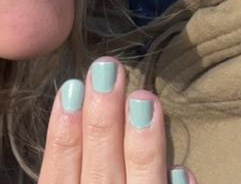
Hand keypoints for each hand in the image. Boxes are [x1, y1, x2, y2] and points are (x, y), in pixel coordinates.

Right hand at [38, 57, 194, 183]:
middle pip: (99, 174)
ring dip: (142, 146)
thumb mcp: (75, 181)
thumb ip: (70, 165)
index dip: (62, 135)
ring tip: (145, 99)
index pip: (57, 177)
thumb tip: (71, 104)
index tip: (71, 86)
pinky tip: (182, 169)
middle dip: (102, 121)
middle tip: (108, 68)